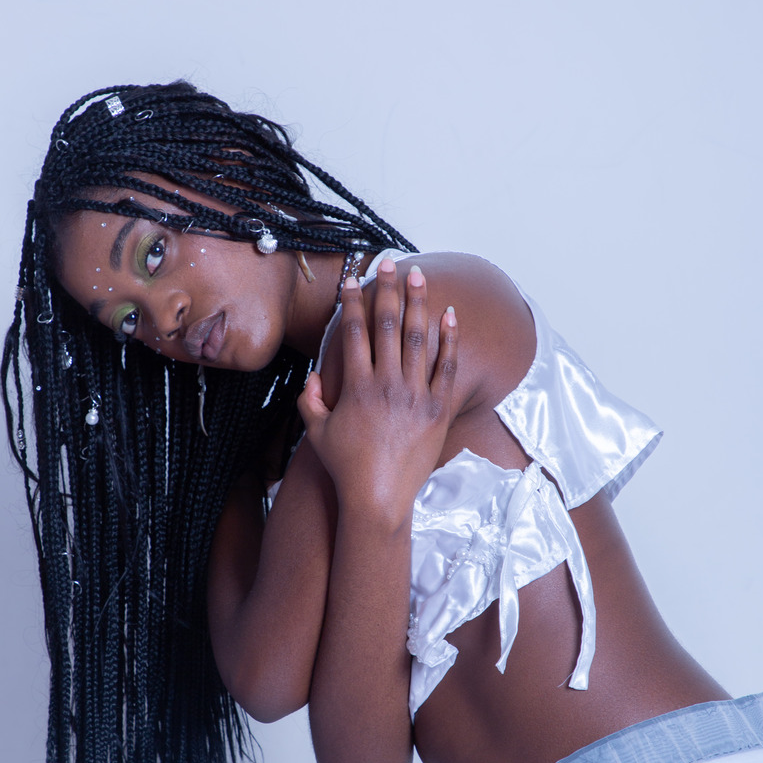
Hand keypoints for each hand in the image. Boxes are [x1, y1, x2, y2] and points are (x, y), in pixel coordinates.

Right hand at [297, 259, 457, 524]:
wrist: (379, 499)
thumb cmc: (346, 467)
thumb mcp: (317, 433)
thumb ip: (312, 401)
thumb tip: (313, 375)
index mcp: (357, 386)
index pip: (353, 332)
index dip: (351, 303)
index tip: (352, 280)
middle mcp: (387, 384)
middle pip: (388, 325)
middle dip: (387, 290)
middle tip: (389, 263)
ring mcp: (415, 395)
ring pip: (419, 339)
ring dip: (419, 303)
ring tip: (418, 278)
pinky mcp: (438, 409)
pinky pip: (447, 367)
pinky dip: (450, 340)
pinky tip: (450, 316)